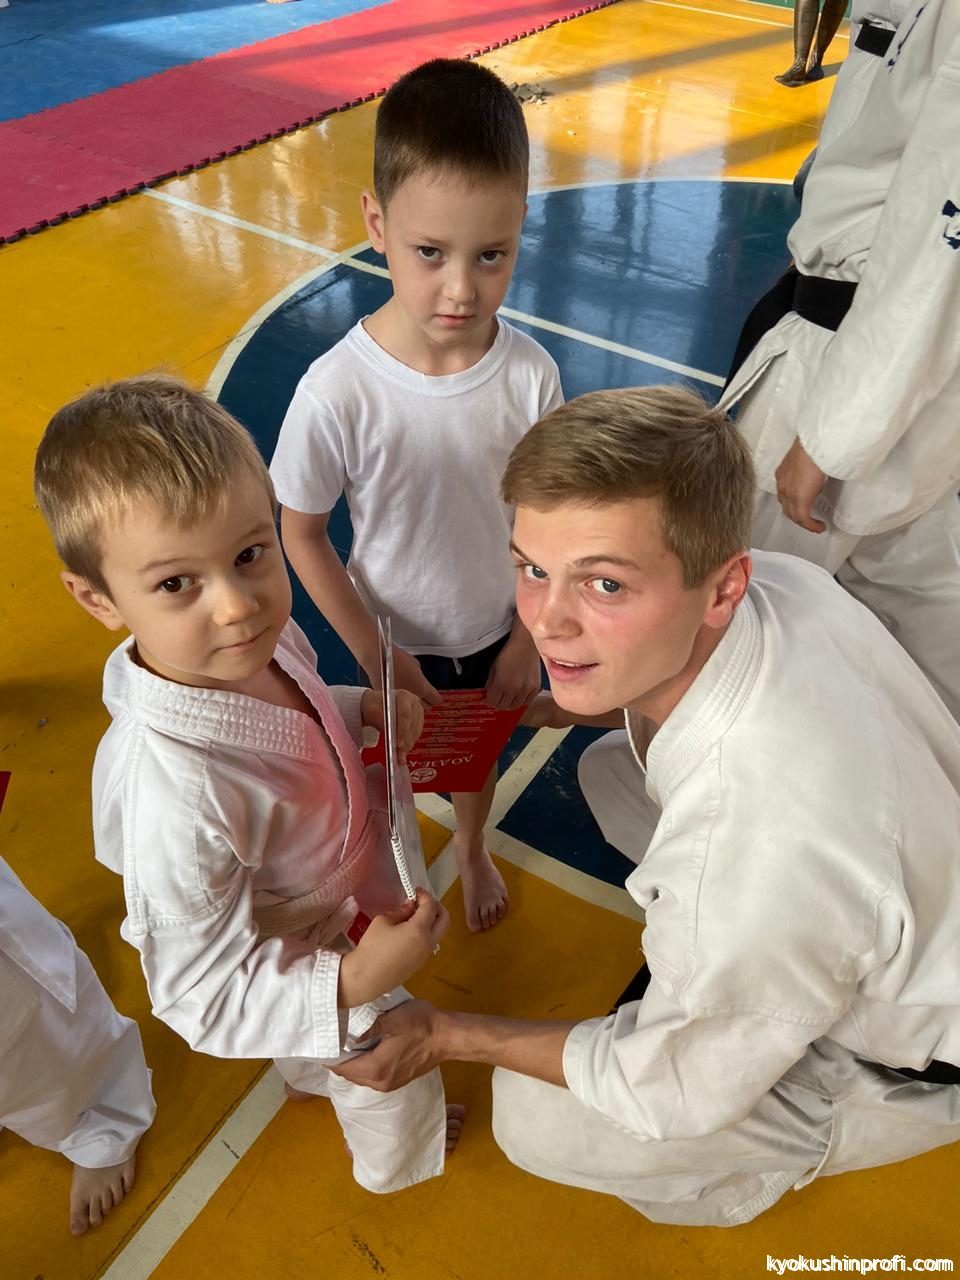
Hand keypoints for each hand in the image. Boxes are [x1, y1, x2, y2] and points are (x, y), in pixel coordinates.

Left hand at [330, 999, 442, 1090]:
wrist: (448, 1037)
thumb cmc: (421, 1025)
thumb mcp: (392, 1019)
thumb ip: (367, 1027)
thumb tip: (345, 1033)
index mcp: (376, 1069)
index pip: (342, 1068)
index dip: (329, 1056)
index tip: (319, 1041)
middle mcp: (380, 1082)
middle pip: (350, 1074)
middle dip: (339, 1059)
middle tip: (330, 1038)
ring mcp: (390, 1084)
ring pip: (361, 1075)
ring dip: (353, 1061)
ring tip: (345, 1041)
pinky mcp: (398, 1079)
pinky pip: (373, 1074)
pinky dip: (364, 1063)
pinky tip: (365, 1047)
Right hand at [338, 890, 447, 1006]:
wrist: (366, 978)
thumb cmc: (372, 947)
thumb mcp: (383, 921)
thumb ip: (400, 911)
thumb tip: (410, 906)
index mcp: (419, 930)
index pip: (430, 907)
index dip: (425, 895)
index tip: (415, 891)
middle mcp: (428, 942)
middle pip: (444, 920)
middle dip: (437, 906)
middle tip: (422, 901)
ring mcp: (426, 955)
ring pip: (439, 932)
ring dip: (433, 920)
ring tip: (415, 915)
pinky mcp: (420, 963)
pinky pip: (430, 943)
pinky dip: (427, 932)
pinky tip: (410, 930)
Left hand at [361, 688, 424, 760]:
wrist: (375, 706)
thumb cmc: (373, 706)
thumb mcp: (373, 712)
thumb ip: (382, 722)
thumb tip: (391, 737)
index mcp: (404, 696)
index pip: (405, 715)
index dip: (402, 730)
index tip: (398, 744)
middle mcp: (414, 703)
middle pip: (412, 725)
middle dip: (405, 741)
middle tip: (399, 754)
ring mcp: (418, 712)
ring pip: (416, 732)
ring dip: (408, 745)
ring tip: (400, 756)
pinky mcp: (419, 721)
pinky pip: (416, 734)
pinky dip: (409, 744)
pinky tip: (403, 751)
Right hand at [389, 647, 441, 707]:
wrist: (378, 657)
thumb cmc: (395, 657)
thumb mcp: (415, 664)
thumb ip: (421, 678)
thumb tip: (421, 682)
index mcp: (422, 687)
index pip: (436, 700)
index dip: (436, 698)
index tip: (436, 698)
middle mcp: (412, 696)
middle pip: (426, 708)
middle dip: (426, 703)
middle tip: (424, 697)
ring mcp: (400, 700)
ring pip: (411, 709)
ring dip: (413, 705)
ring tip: (410, 697)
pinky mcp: (389, 701)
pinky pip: (398, 706)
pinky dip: (400, 703)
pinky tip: (398, 696)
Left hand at [485, 632, 541, 710]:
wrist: (526, 644)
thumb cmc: (509, 652)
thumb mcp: (493, 667)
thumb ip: (489, 683)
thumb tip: (486, 694)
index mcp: (501, 683)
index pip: (492, 702)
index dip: (488, 701)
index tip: (487, 699)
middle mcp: (514, 689)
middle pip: (503, 706)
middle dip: (497, 704)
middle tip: (495, 699)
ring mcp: (526, 689)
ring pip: (515, 706)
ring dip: (508, 704)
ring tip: (506, 698)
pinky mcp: (535, 688)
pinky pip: (526, 702)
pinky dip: (520, 701)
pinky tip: (517, 696)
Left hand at [774, 437, 827, 532]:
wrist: (814, 446)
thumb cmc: (813, 446)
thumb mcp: (806, 459)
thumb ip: (806, 469)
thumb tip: (816, 473)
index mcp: (782, 474)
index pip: (784, 494)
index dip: (792, 504)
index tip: (801, 507)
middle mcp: (782, 486)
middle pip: (787, 507)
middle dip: (797, 516)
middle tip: (809, 521)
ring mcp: (789, 494)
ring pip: (794, 515)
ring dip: (805, 522)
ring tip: (815, 526)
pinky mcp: (800, 500)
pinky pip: (804, 519)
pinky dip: (811, 525)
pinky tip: (819, 527)